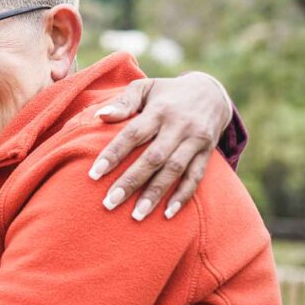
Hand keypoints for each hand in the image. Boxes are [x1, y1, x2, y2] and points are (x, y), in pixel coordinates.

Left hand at [88, 72, 232, 219]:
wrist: (211, 92)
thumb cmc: (166, 93)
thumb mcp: (145, 88)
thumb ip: (123, 102)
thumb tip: (99, 116)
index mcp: (159, 110)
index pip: (133, 134)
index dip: (114, 154)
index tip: (93, 174)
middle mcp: (179, 126)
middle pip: (153, 157)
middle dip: (131, 182)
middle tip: (109, 203)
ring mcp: (195, 140)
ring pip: (174, 170)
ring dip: (155, 194)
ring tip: (136, 215)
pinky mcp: (207, 153)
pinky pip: (196, 177)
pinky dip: (183, 196)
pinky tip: (167, 214)